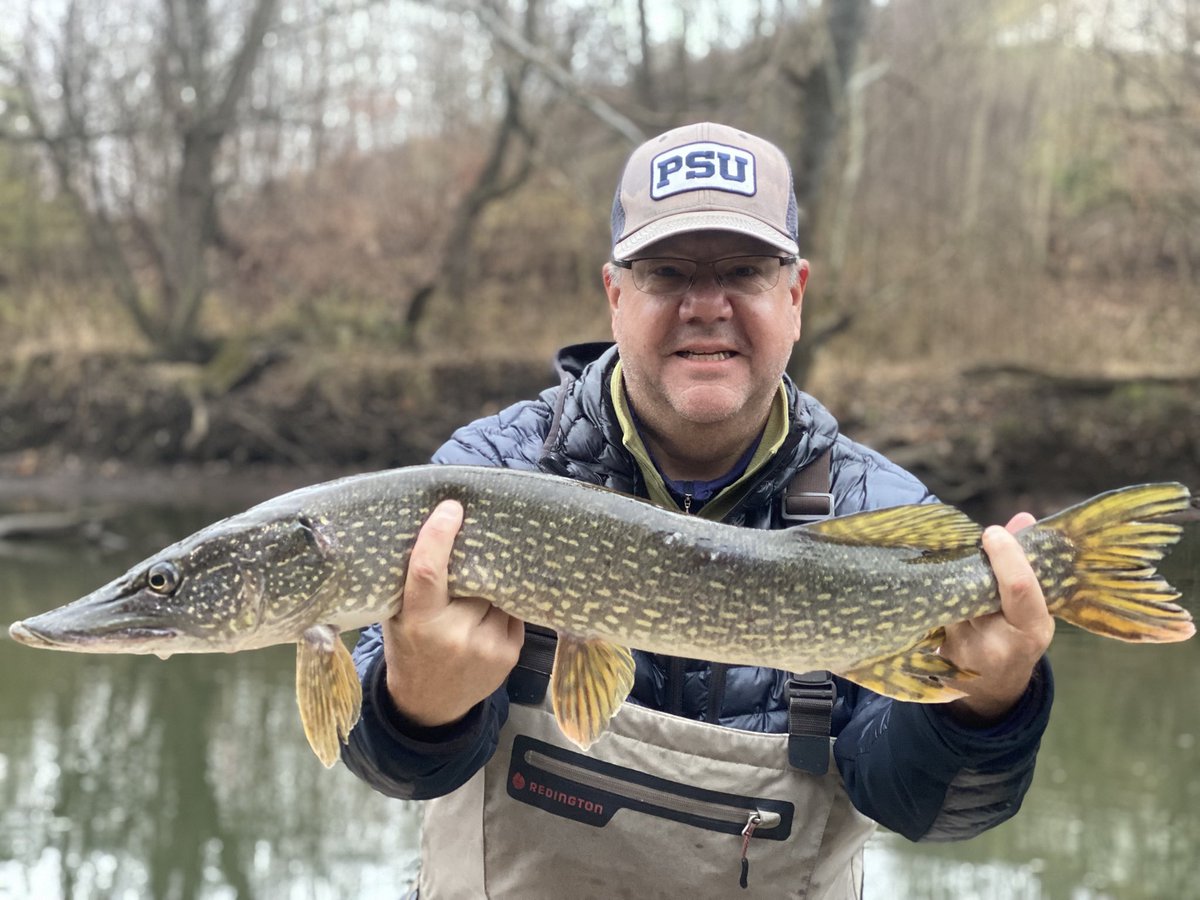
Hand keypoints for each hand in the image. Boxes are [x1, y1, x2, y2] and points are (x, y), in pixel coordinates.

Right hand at [383, 499, 524, 727]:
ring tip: (481, 586)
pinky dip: (503, 605)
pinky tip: (491, 610)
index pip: (428, 571)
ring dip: (492, 585)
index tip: (451, 508)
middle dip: (476, 560)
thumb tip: (435, 529)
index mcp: (418, 622)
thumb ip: (412, 585)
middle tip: (478, 540)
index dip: (439, 535)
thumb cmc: (409, 651)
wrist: (428, 707)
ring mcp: (486, 645)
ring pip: (498, 592)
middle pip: (474, 576)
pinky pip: (512, 611)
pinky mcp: (509, 653)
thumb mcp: (398, 618)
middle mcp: (453, 634)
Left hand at [941, 512, 1055, 726]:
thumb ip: (1027, 565)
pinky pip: (932, 609)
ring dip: (948, 575)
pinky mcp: (936, 653)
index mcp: (1033, 630)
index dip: (1006, 556)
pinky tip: (928, 582)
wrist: (991, 691)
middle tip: (968, 547)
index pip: (1020, 588)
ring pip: (950, 597)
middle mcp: (1000, 645)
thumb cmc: (1016, 640)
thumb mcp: (1033, 610)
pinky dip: (931, 590)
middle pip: (979, 589)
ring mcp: (964, 652)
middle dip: (971, 563)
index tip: (992, 533)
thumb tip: (1023, 517)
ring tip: (948, 565)